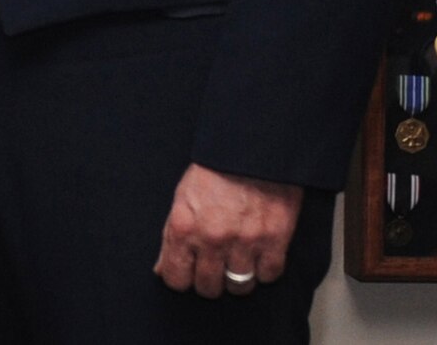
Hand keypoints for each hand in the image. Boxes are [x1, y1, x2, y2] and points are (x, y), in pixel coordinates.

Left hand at [153, 163, 303, 296]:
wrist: (251, 149)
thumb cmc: (214, 171)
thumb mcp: (182, 199)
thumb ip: (172, 236)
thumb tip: (162, 269)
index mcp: (184, 227)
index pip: (176, 278)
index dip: (181, 278)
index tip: (188, 272)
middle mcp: (212, 239)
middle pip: (208, 288)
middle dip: (210, 280)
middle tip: (214, 265)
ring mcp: (245, 242)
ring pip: (239, 287)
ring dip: (238, 278)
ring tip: (237, 260)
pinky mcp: (274, 241)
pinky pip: (268, 276)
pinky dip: (264, 269)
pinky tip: (259, 254)